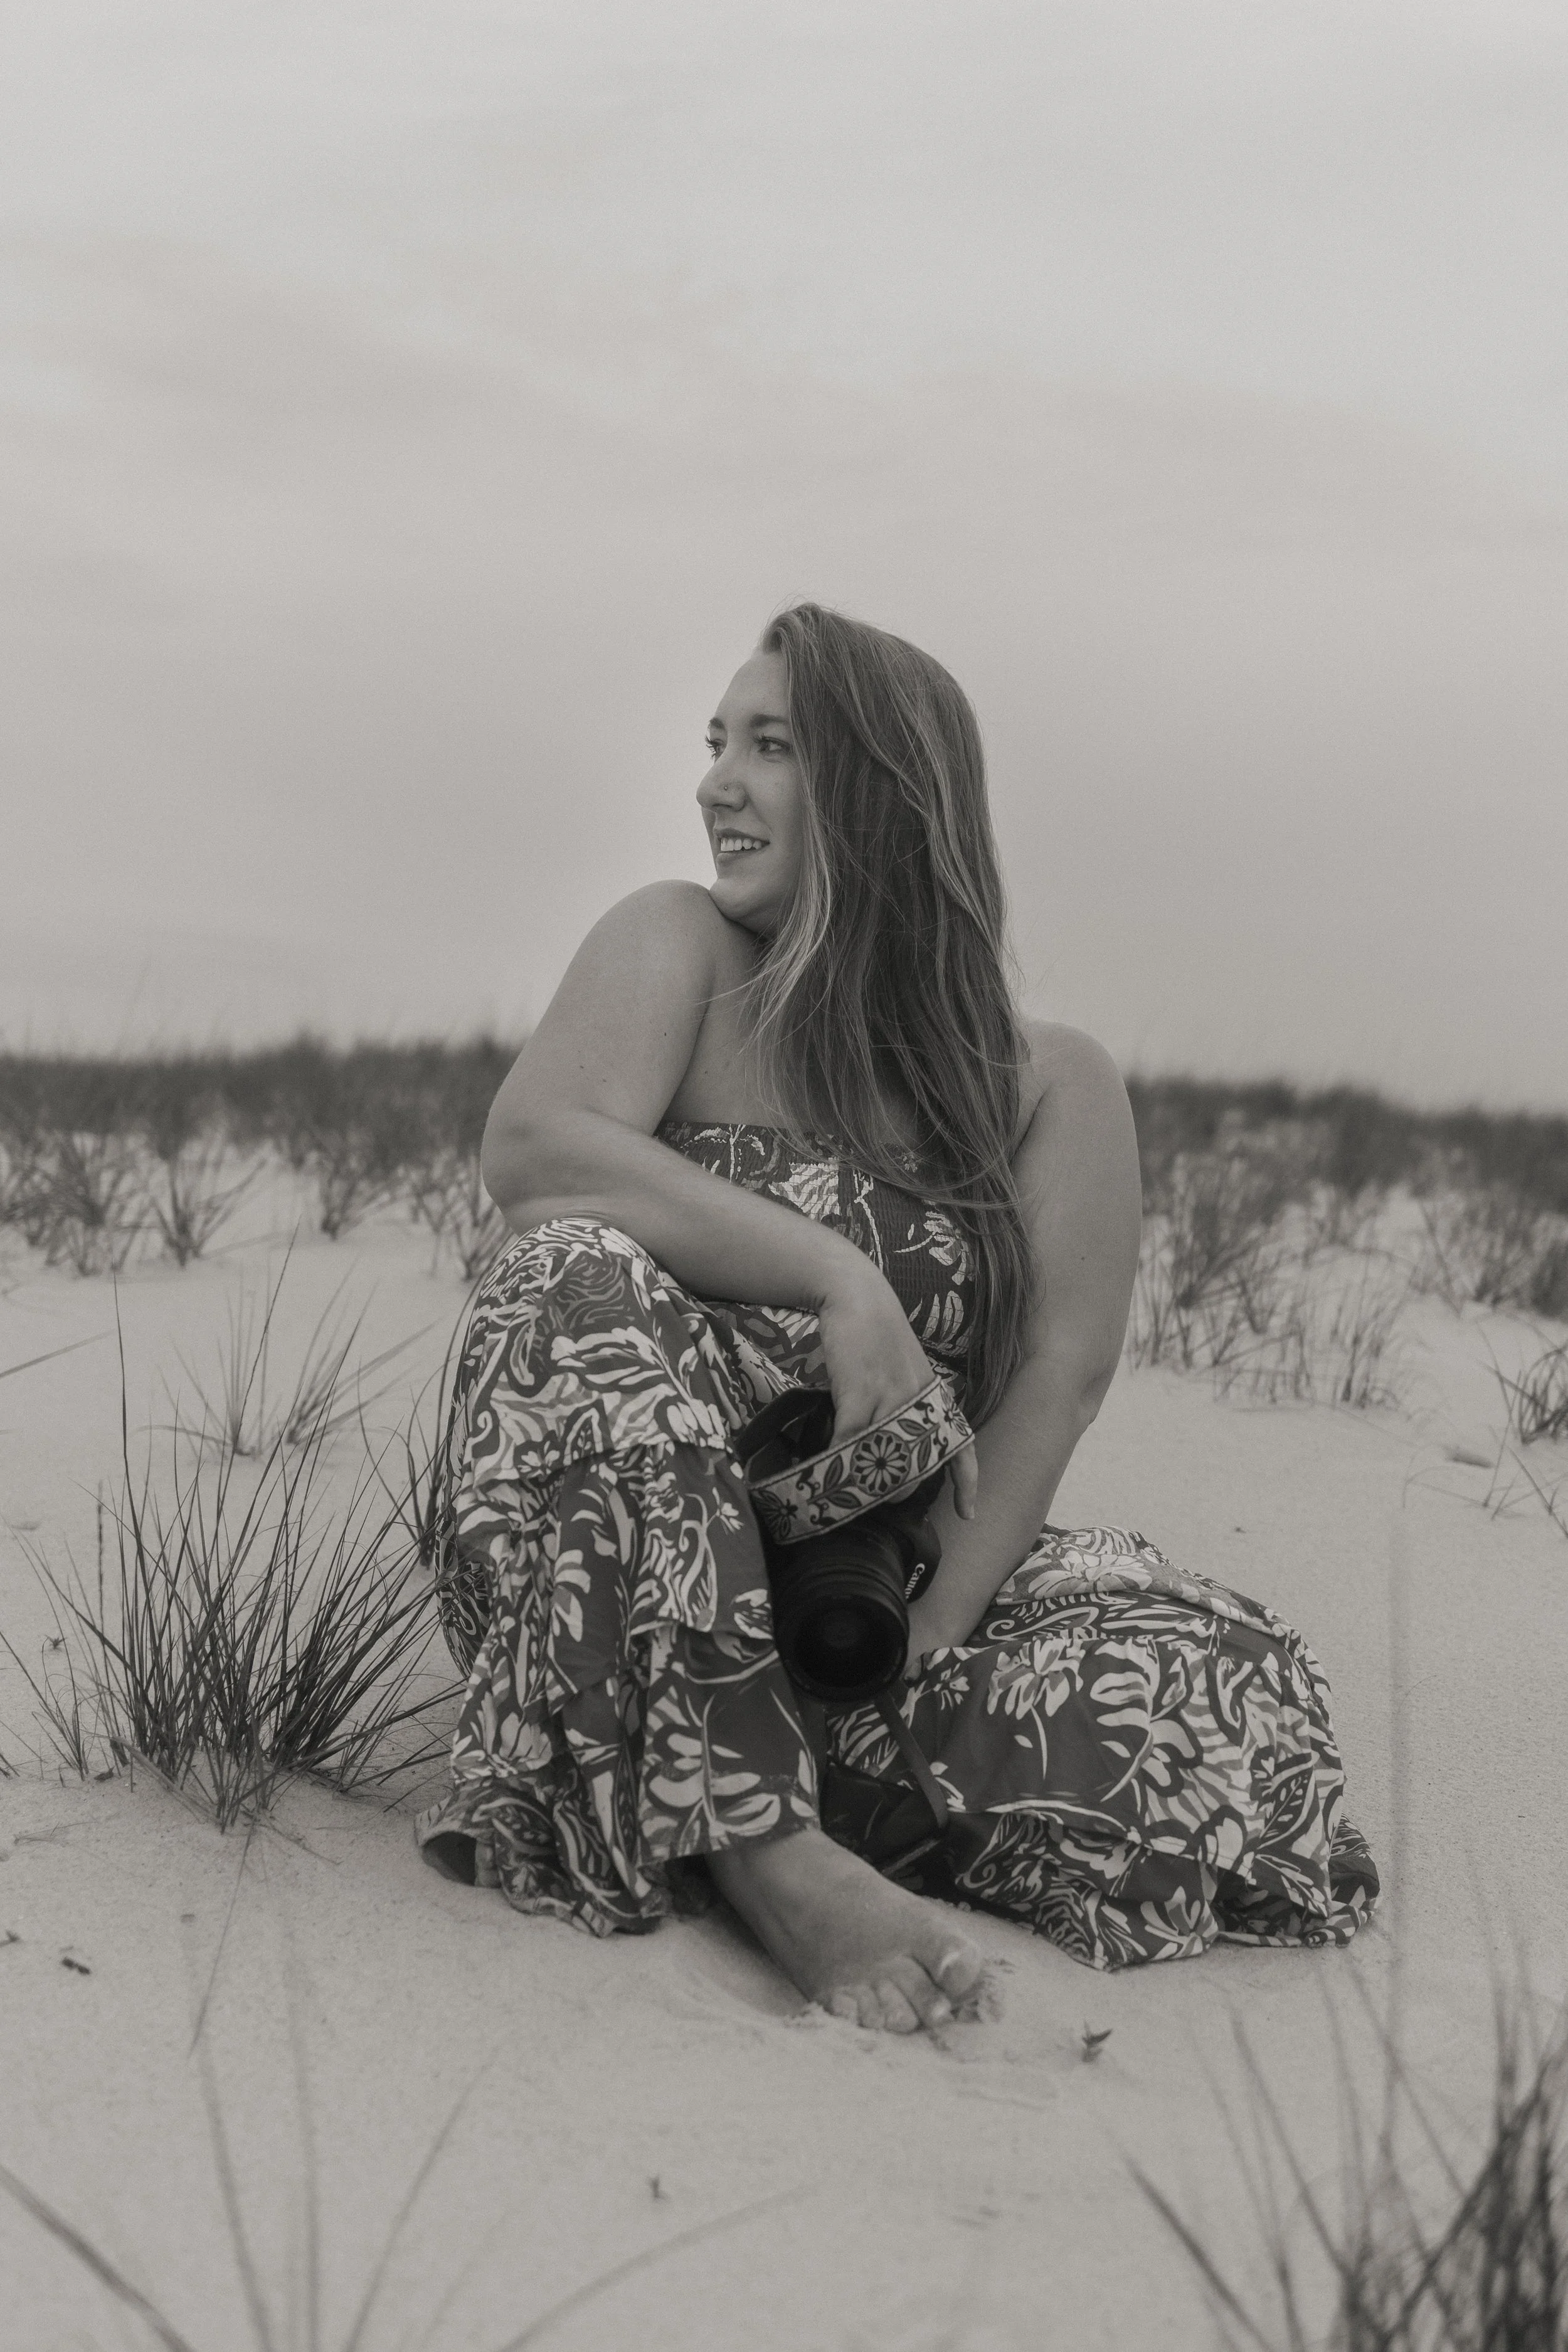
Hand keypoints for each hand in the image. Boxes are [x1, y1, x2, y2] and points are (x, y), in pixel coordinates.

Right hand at [814, 1262, 977, 1523]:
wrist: (857, 1295)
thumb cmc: (877, 1334)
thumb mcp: (905, 1369)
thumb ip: (906, 1403)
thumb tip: (893, 1440)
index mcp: (934, 1397)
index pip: (961, 1447)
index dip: (966, 1484)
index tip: (970, 1515)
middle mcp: (920, 1402)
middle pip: (916, 1466)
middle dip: (896, 1490)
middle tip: (873, 1494)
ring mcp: (892, 1398)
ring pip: (883, 1460)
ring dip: (863, 1479)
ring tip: (845, 1486)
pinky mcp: (860, 1393)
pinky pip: (850, 1440)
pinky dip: (836, 1455)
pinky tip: (825, 1459)